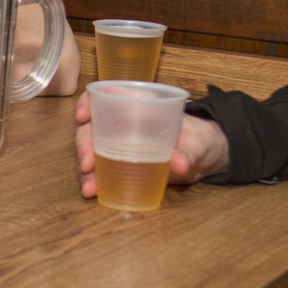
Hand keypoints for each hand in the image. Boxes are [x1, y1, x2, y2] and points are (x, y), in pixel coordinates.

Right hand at [73, 94, 229, 197]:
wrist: (204, 159)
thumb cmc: (199, 139)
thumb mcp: (199, 142)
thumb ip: (190, 151)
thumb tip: (180, 163)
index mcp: (140, 107)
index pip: (107, 96)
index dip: (89, 102)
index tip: (83, 116)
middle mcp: (124, 124)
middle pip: (93, 127)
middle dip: (84, 144)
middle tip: (87, 163)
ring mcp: (120, 146)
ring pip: (92, 151)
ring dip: (86, 168)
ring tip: (89, 186)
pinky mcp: (122, 166)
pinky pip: (101, 170)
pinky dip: (94, 180)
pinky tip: (92, 191)